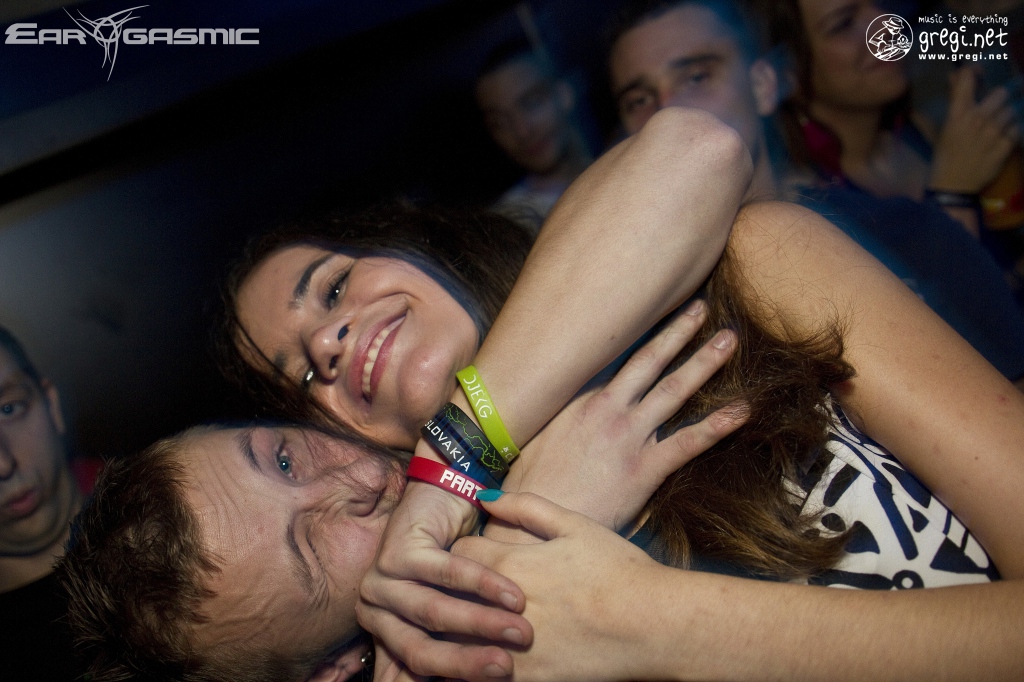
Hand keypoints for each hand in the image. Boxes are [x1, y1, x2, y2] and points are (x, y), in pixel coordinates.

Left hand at [357, 481, 533, 680]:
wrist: (446, 497)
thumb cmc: (455, 560)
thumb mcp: (447, 608)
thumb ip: (440, 647)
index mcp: (383, 628)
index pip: (411, 670)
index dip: (452, 680)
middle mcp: (374, 606)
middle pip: (420, 650)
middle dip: (467, 663)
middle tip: (507, 667)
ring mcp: (381, 578)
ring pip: (435, 612)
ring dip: (482, 625)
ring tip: (521, 632)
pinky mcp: (399, 549)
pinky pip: (448, 573)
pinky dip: (485, 586)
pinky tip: (514, 597)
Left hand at [454, 491, 668, 681]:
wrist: (655, 625)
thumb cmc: (619, 570)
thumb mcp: (575, 526)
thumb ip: (526, 507)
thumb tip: (484, 496)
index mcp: (511, 564)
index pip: (457, 554)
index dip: (461, 553)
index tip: (472, 556)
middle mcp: (501, 607)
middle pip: (450, 598)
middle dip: (452, 593)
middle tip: (463, 591)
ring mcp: (511, 648)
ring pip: (457, 641)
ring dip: (459, 631)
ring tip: (470, 625)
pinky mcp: (527, 679)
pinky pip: (481, 675)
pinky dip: (476, 665)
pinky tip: (488, 655)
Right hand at [495, 299, 745, 534]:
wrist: (530, 526)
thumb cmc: (531, 486)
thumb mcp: (535, 437)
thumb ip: (559, 414)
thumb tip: (566, 401)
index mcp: (578, 400)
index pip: (614, 357)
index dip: (639, 333)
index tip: (658, 310)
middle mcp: (605, 409)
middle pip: (648, 360)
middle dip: (677, 332)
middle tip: (701, 308)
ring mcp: (627, 437)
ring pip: (673, 390)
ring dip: (703, 362)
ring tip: (729, 340)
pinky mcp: (643, 469)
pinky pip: (688, 442)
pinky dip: (717, 425)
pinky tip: (742, 409)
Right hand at [930, 67, 1018, 193]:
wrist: (953, 185)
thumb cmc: (944, 156)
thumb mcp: (943, 128)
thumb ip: (951, 102)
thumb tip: (954, 76)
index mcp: (958, 114)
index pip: (968, 79)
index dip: (974, 71)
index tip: (979, 72)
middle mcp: (978, 119)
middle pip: (1000, 93)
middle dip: (999, 99)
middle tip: (995, 107)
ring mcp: (994, 133)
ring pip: (1011, 111)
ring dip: (1007, 117)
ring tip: (1000, 126)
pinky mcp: (1006, 146)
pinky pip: (1017, 129)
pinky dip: (1013, 132)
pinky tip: (1005, 138)